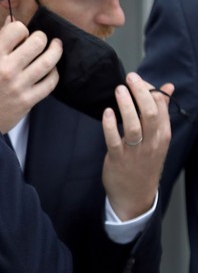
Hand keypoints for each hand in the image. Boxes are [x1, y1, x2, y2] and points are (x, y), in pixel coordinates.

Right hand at [0, 19, 61, 132]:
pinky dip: (54, 73)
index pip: (17, 29)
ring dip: (55, 50)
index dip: (22, 29)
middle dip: (41, 37)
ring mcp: (19, 86)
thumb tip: (11, 21)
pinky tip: (50, 70)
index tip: (21, 34)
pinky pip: (50, 83)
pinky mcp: (28, 100)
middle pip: (37, 42)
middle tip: (40, 40)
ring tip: (55, 46)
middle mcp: (7, 69)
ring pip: (48, 61)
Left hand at [102, 72, 173, 219]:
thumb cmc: (144, 162)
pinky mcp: (118, 158)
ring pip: (134, 125)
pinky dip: (110, 125)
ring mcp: (135, 151)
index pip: (161, 109)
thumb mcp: (157, 138)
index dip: (150, 91)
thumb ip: (160, 113)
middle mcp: (151, 143)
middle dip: (140, 93)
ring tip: (119, 90)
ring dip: (126, 106)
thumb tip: (166, 88)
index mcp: (162, 136)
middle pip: (150, 114)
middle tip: (130, 77)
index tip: (139, 79)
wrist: (135, 195)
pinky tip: (107, 112)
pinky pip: (114, 140)